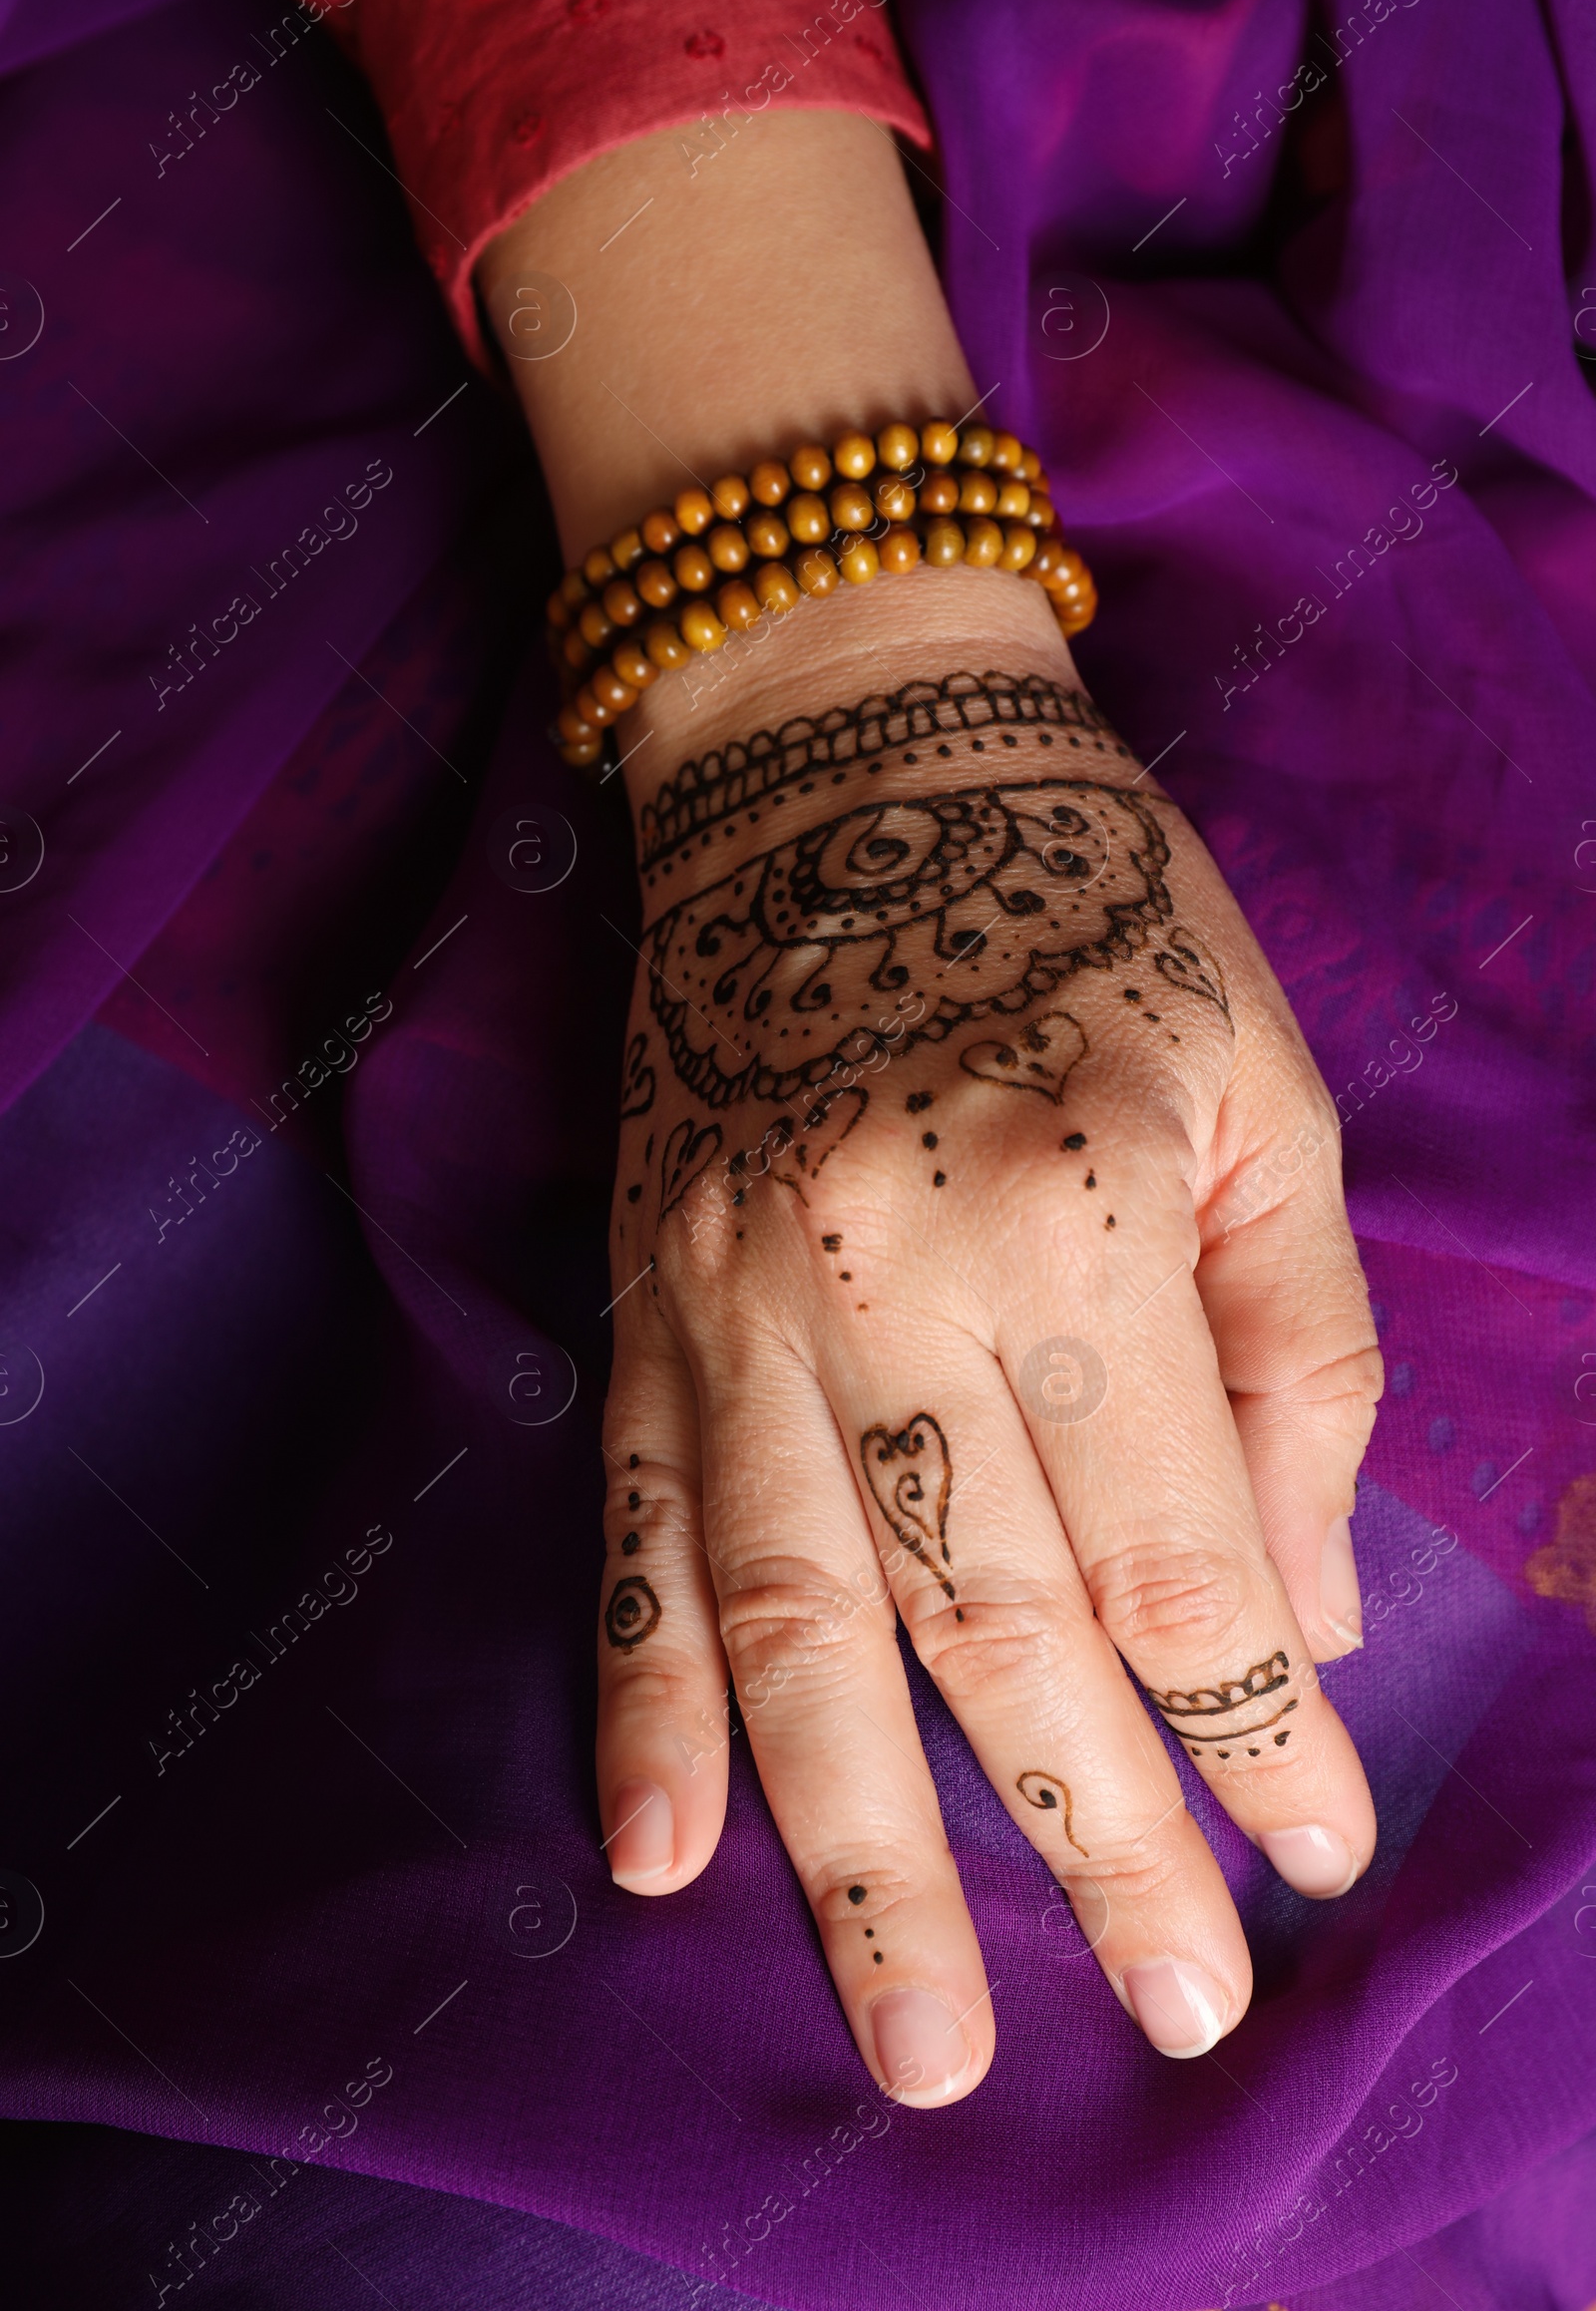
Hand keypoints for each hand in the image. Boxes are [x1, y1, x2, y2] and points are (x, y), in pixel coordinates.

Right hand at [592, 633, 1379, 2106]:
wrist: (841, 765)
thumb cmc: (1098, 915)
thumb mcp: (1266, 1092)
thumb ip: (1300, 1356)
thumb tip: (1308, 1618)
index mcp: (1084, 1206)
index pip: (1180, 1552)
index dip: (1254, 1732)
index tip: (1307, 1861)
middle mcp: (895, 1273)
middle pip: (1002, 1625)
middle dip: (1100, 1841)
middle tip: (1172, 2011)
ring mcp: (744, 1300)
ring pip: (808, 1624)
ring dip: (865, 1852)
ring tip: (922, 2044)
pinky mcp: (649, 1305)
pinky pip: (641, 1527)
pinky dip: (643, 1695)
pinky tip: (662, 1854)